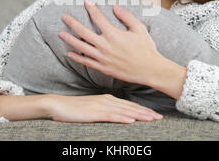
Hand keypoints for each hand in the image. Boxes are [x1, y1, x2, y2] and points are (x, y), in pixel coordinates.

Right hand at [45, 94, 162, 123]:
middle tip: (159, 117)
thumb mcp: (93, 107)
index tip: (155, 114)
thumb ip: (106, 108)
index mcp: (108, 98)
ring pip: (124, 111)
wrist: (58, 104)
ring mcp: (101, 106)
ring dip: (139, 115)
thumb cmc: (75, 107)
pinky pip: (111, 116)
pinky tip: (131, 120)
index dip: (143, 109)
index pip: (130, 105)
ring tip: (151, 119)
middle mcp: (107, 100)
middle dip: (146, 113)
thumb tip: (119, 113)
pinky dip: (122, 118)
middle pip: (131, 107)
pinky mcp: (94, 113)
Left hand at [58, 0, 166, 85]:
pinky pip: (86, 62)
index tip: (86, 2)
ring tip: (61, 33)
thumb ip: (126, 16)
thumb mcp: (139, 29)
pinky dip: (77, 57)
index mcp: (114, 34)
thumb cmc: (146, 49)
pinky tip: (70, 53)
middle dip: (72, 23)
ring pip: (81, 47)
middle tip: (64, 17)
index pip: (98, 18)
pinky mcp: (103, 68)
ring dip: (70, 39)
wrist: (150, 70)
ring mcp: (102, 58)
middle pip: (83, 32)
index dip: (91, 8)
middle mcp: (105, 46)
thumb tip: (115, 7)